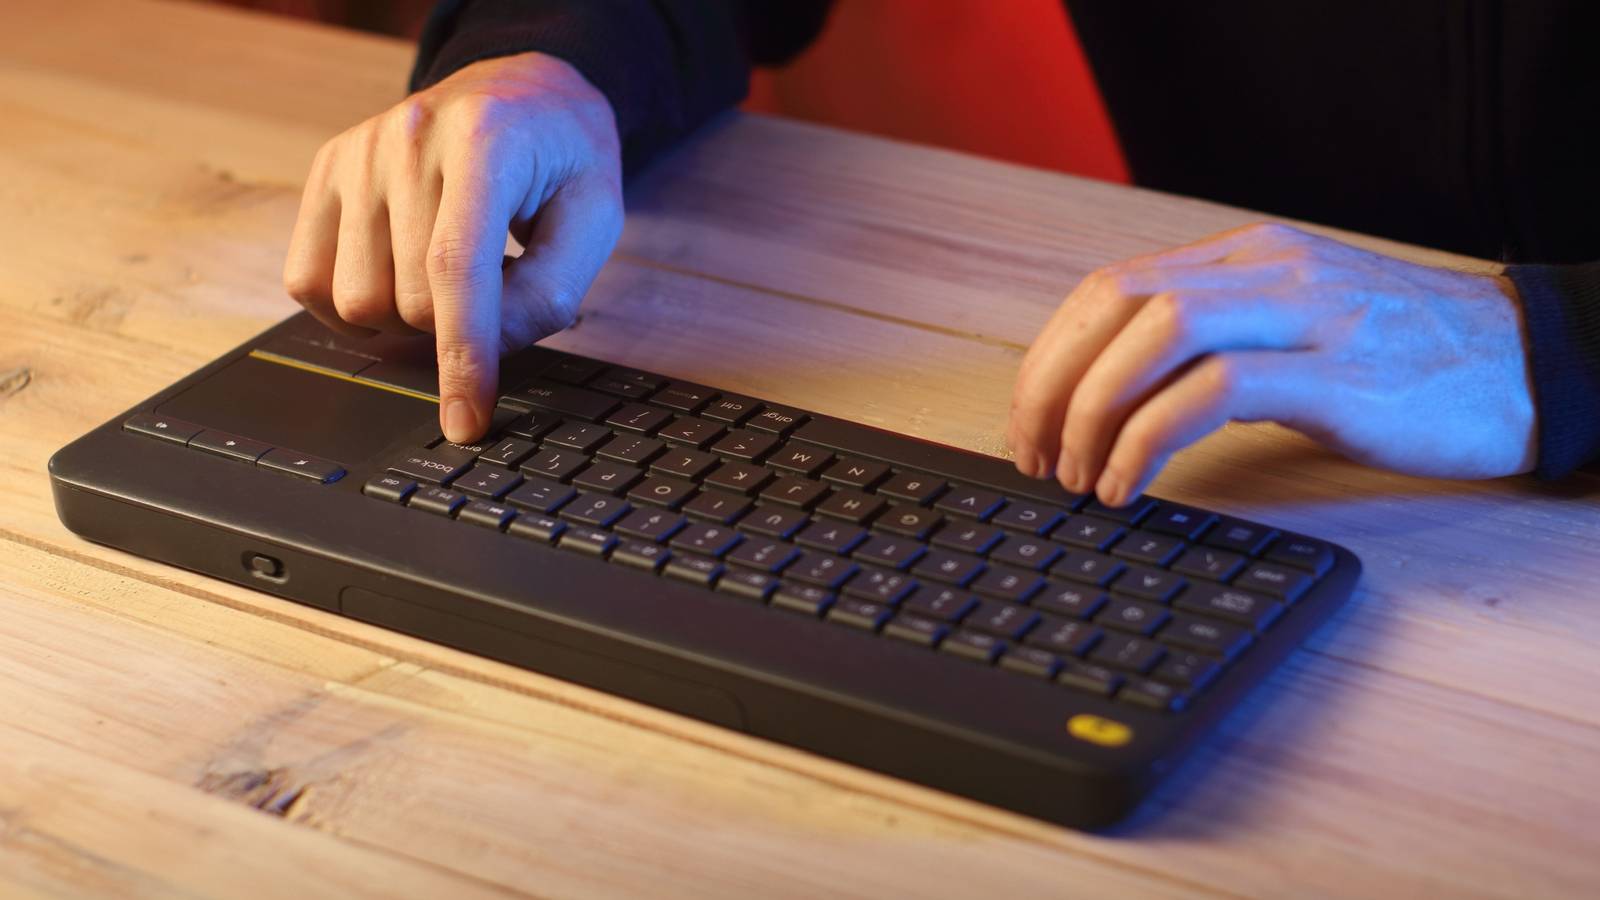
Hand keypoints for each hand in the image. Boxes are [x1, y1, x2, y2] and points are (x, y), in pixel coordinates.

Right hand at [282, 52, 623, 442]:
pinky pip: (308, 281)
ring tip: (447, 288)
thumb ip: (548, 292)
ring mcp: (357, 151)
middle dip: (451, 333)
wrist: (522, 92)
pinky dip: (351, 310)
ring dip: (403, 324)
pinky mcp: (326, 170)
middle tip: (491, 303)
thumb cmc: (563, 161)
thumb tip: (482, 355)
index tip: (467, 421)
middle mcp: (408, 136)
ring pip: (355, 301)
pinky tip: (397, 286)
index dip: (462, 357)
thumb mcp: (594, 218)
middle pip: (406, 300)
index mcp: (485, 140)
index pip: (456, 269)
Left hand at [1007, 223, 1537, 504]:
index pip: (1112, 286)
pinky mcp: (1339, 375)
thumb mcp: (1296, 328)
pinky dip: (1151, 439)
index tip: (1027, 421)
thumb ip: (1216, 341)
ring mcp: (1306, 316)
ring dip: (1093, 412)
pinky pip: (1215, 392)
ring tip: (1076, 477)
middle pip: (1117, 303)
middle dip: (1053, 384)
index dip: (1051, 355)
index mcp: (1249, 257)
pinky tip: (1130, 484)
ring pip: (1157, 335)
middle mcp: (1269, 271)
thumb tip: (1116, 399)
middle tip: (1033, 456)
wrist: (1532, 365)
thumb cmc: (1407, 360)